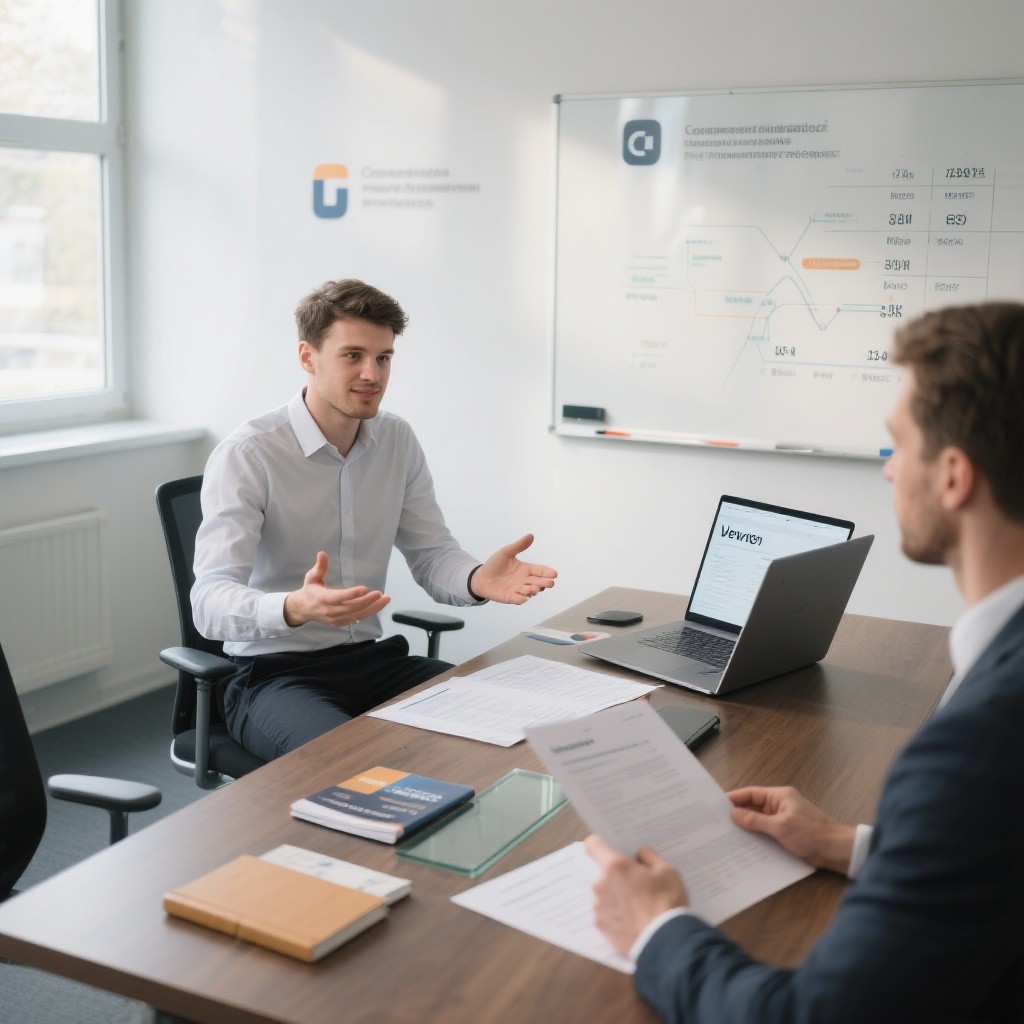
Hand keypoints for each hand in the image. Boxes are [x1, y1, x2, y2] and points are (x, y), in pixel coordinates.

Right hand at [283, 551, 390, 627]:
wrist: (304, 609)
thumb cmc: (310, 590)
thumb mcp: (312, 577)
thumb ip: (319, 567)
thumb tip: (322, 553)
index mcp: (322, 598)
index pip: (339, 598)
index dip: (352, 594)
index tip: (365, 588)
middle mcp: (330, 611)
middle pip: (351, 607)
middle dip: (367, 601)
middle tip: (380, 593)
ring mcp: (336, 619)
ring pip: (357, 615)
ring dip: (373, 608)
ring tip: (386, 599)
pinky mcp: (341, 623)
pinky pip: (357, 618)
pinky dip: (369, 612)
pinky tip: (379, 604)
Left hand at [469, 534, 556, 604]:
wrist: (481, 577)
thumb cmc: (495, 565)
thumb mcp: (506, 553)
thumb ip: (518, 546)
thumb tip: (531, 535)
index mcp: (526, 569)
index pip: (540, 570)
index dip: (547, 572)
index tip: (554, 574)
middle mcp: (524, 580)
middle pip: (538, 582)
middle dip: (544, 583)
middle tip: (550, 583)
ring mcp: (518, 590)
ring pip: (529, 591)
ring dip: (533, 590)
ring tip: (533, 588)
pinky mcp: (510, 597)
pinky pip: (517, 599)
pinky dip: (521, 599)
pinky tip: (524, 598)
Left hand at [584, 835, 688, 955]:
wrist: (667, 942)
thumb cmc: (667, 903)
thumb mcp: (667, 871)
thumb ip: (649, 856)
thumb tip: (639, 853)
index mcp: (615, 866)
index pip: (593, 844)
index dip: (600, 844)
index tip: (609, 849)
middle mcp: (601, 884)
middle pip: (602, 873)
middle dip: (616, 877)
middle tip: (636, 884)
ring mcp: (599, 907)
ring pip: (604, 894)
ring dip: (615, 896)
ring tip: (637, 906)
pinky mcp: (601, 926)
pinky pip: (605, 913)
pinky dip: (615, 915)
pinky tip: (632, 920)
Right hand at [728, 786, 854, 873]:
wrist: (836, 851)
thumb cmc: (811, 834)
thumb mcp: (780, 827)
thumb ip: (755, 821)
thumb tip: (734, 814)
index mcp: (780, 796)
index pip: (751, 793)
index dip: (734, 798)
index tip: (717, 804)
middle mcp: (780, 805)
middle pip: (754, 807)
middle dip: (738, 813)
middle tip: (718, 822)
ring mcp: (784, 819)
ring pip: (759, 820)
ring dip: (747, 827)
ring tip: (728, 834)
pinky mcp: (787, 832)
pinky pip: (767, 831)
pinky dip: (757, 836)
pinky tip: (746, 845)